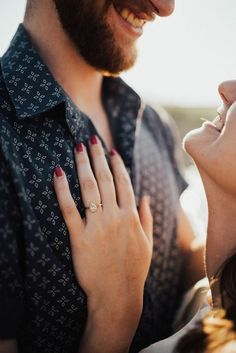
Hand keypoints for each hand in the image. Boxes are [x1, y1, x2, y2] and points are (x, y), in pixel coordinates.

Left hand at [53, 137, 152, 351]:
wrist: (118, 296)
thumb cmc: (134, 270)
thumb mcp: (147, 243)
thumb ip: (147, 217)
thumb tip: (145, 196)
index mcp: (131, 217)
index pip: (124, 182)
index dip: (117, 164)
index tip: (111, 150)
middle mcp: (115, 216)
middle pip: (106, 179)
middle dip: (98, 156)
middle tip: (91, 139)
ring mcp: (97, 226)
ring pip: (89, 188)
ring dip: (83, 165)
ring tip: (77, 147)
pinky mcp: (79, 237)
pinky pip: (69, 209)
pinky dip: (62, 190)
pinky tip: (58, 173)